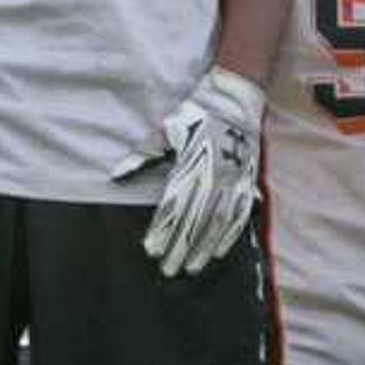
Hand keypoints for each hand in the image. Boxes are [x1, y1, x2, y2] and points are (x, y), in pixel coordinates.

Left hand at [119, 67, 265, 277]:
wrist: (236, 96)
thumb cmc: (197, 111)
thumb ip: (143, 153)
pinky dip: (230, 235)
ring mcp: (233, 181)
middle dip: (180, 247)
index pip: (173, 205)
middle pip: (194, 220)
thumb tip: (117, 174)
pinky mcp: (247, 181)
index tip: (151, 249)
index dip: (161, 229)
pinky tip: (220, 251)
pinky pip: (239, 214)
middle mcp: (213, 176)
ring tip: (192, 268)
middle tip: (167, 269)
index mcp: (191, 164)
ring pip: (217, 223)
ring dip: (203, 248)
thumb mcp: (166, 127)